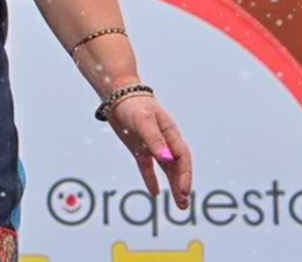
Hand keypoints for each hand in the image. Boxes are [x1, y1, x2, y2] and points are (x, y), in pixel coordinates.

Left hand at [107, 92, 191, 209]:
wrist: (117, 95)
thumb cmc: (134, 105)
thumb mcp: (144, 121)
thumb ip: (155, 139)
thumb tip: (167, 158)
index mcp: (171, 134)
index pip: (182, 158)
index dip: (185, 175)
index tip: (183, 190)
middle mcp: (165, 142)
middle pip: (177, 167)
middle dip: (181, 185)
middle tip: (183, 204)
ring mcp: (153, 146)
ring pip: (166, 169)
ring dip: (172, 185)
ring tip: (179, 204)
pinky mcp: (139, 148)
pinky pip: (147, 167)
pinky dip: (151, 179)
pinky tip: (155, 193)